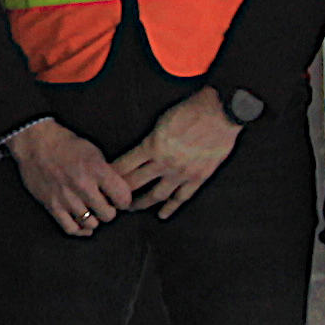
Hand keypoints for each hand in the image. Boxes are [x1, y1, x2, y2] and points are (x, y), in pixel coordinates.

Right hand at [3, 118, 128, 239]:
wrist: (36, 144)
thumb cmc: (66, 144)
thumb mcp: (93, 151)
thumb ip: (106, 172)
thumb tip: (118, 190)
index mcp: (97, 170)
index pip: (123, 198)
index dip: (124, 200)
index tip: (119, 198)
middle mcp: (83, 186)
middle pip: (108, 215)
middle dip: (109, 210)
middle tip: (104, 204)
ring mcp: (67, 198)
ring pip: (91, 224)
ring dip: (94, 219)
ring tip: (91, 210)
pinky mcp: (52, 206)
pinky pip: (71, 229)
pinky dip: (80, 230)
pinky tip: (83, 223)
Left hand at [107, 87, 244, 216]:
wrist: (221, 113)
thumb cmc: (191, 109)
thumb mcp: (162, 119)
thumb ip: (151, 138)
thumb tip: (141, 150)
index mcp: (152, 146)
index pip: (124, 165)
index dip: (111, 174)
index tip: (103, 179)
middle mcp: (164, 163)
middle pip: (135, 183)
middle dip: (120, 192)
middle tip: (111, 197)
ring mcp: (181, 173)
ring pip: (155, 195)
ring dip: (141, 203)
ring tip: (131, 207)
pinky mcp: (197, 178)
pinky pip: (181, 198)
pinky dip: (170, 208)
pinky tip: (162, 214)